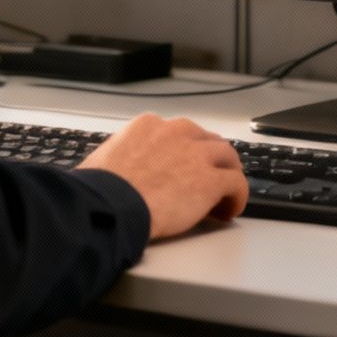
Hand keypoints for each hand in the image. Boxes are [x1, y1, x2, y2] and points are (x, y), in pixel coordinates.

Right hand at [78, 113, 247, 240]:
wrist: (109, 206)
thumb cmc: (99, 189)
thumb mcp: (102, 159)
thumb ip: (116, 158)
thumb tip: (109, 171)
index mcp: (148, 126)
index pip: (178, 132)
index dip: (184, 151)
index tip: (183, 167)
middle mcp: (175, 133)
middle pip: (206, 139)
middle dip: (210, 158)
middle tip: (210, 177)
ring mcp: (195, 155)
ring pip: (227, 156)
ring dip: (228, 174)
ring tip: (226, 194)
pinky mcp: (209, 180)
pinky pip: (237, 184)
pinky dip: (237, 197)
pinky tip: (230, 210)